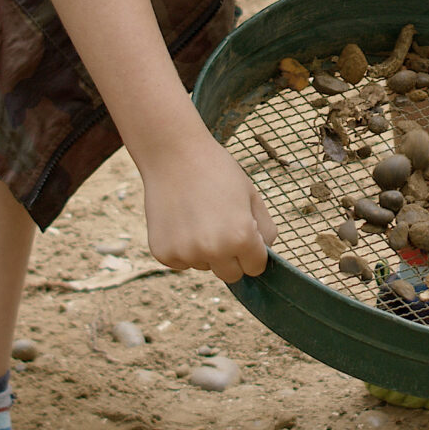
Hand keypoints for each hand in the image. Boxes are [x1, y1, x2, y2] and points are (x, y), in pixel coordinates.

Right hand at [136, 128, 276, 283]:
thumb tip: (263, 257)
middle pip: (231, 275)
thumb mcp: (252, 196)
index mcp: (241, 237)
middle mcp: (214, 251)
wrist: (174, 154)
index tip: (245, 233)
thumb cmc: (217, 171)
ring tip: (199, 215)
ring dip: (206, 251)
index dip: (252, 250)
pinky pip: (182, 262)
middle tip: (221, 225)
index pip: (255, 267)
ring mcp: (186, 254)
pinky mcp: (163, 253)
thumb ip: (265, 230)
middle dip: (232, 257)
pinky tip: (181, 220)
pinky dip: (183, 248)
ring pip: (205, 266)